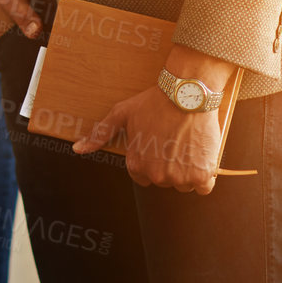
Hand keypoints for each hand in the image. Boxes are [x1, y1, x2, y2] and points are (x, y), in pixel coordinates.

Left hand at [71, 85, 224, 192]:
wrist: (186, 94)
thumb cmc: (153, 102)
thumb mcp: (121, 114)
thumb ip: (100, 134)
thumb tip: (77, 149)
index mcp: (136, 165)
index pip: (143, 176)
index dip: (151, 160)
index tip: (158, 145)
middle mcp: (157, 175)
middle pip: (164, 180)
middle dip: (168, 165)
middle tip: (173, 142)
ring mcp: (180, 177)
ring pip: (184, 184)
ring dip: (188, 171)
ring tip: (186, 146)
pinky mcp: (202, 175)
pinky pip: (204, 187)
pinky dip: (205, 176)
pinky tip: (201, 155)